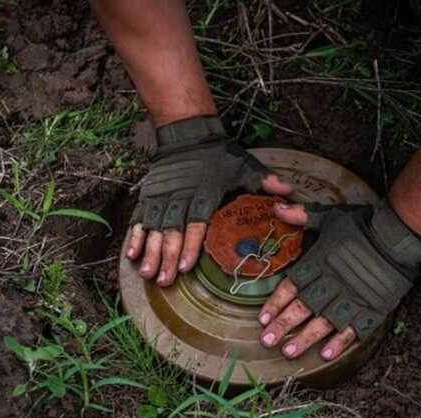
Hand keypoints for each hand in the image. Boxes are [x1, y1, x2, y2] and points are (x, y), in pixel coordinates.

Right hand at [126, 116, 291, 285]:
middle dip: (166, 256)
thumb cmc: (218, 155)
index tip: (186, 266)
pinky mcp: (149, 196)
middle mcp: (179, 196)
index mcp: (203, 191)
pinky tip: (131, 254)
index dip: (189, 244)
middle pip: (171, 230)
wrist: (188, 133)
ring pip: (154, 227)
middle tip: (163, 280)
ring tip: (147, 273)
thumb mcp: (244, 165)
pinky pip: (140, 218)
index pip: (195, 221)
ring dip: (150, 251)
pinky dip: (136, 236)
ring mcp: (162, 197)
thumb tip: (289, 193)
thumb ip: (265, 181)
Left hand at [257, 201, 420, 360]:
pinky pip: (354, 329)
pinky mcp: (372, 308)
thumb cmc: (363, 225)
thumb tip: (277, 207)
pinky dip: (340, 342)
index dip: (276, 302)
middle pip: (303, 308)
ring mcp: (353, 298)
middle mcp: (333, 283)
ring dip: (306, 338)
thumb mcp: (331, 216)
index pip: (292, 286)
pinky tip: (327, 354)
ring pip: (325, 322)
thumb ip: (303, 215)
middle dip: (283, 325)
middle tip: (267, 341)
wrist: (398, 236)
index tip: (262, 317)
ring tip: (289, 352)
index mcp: (320, 262)